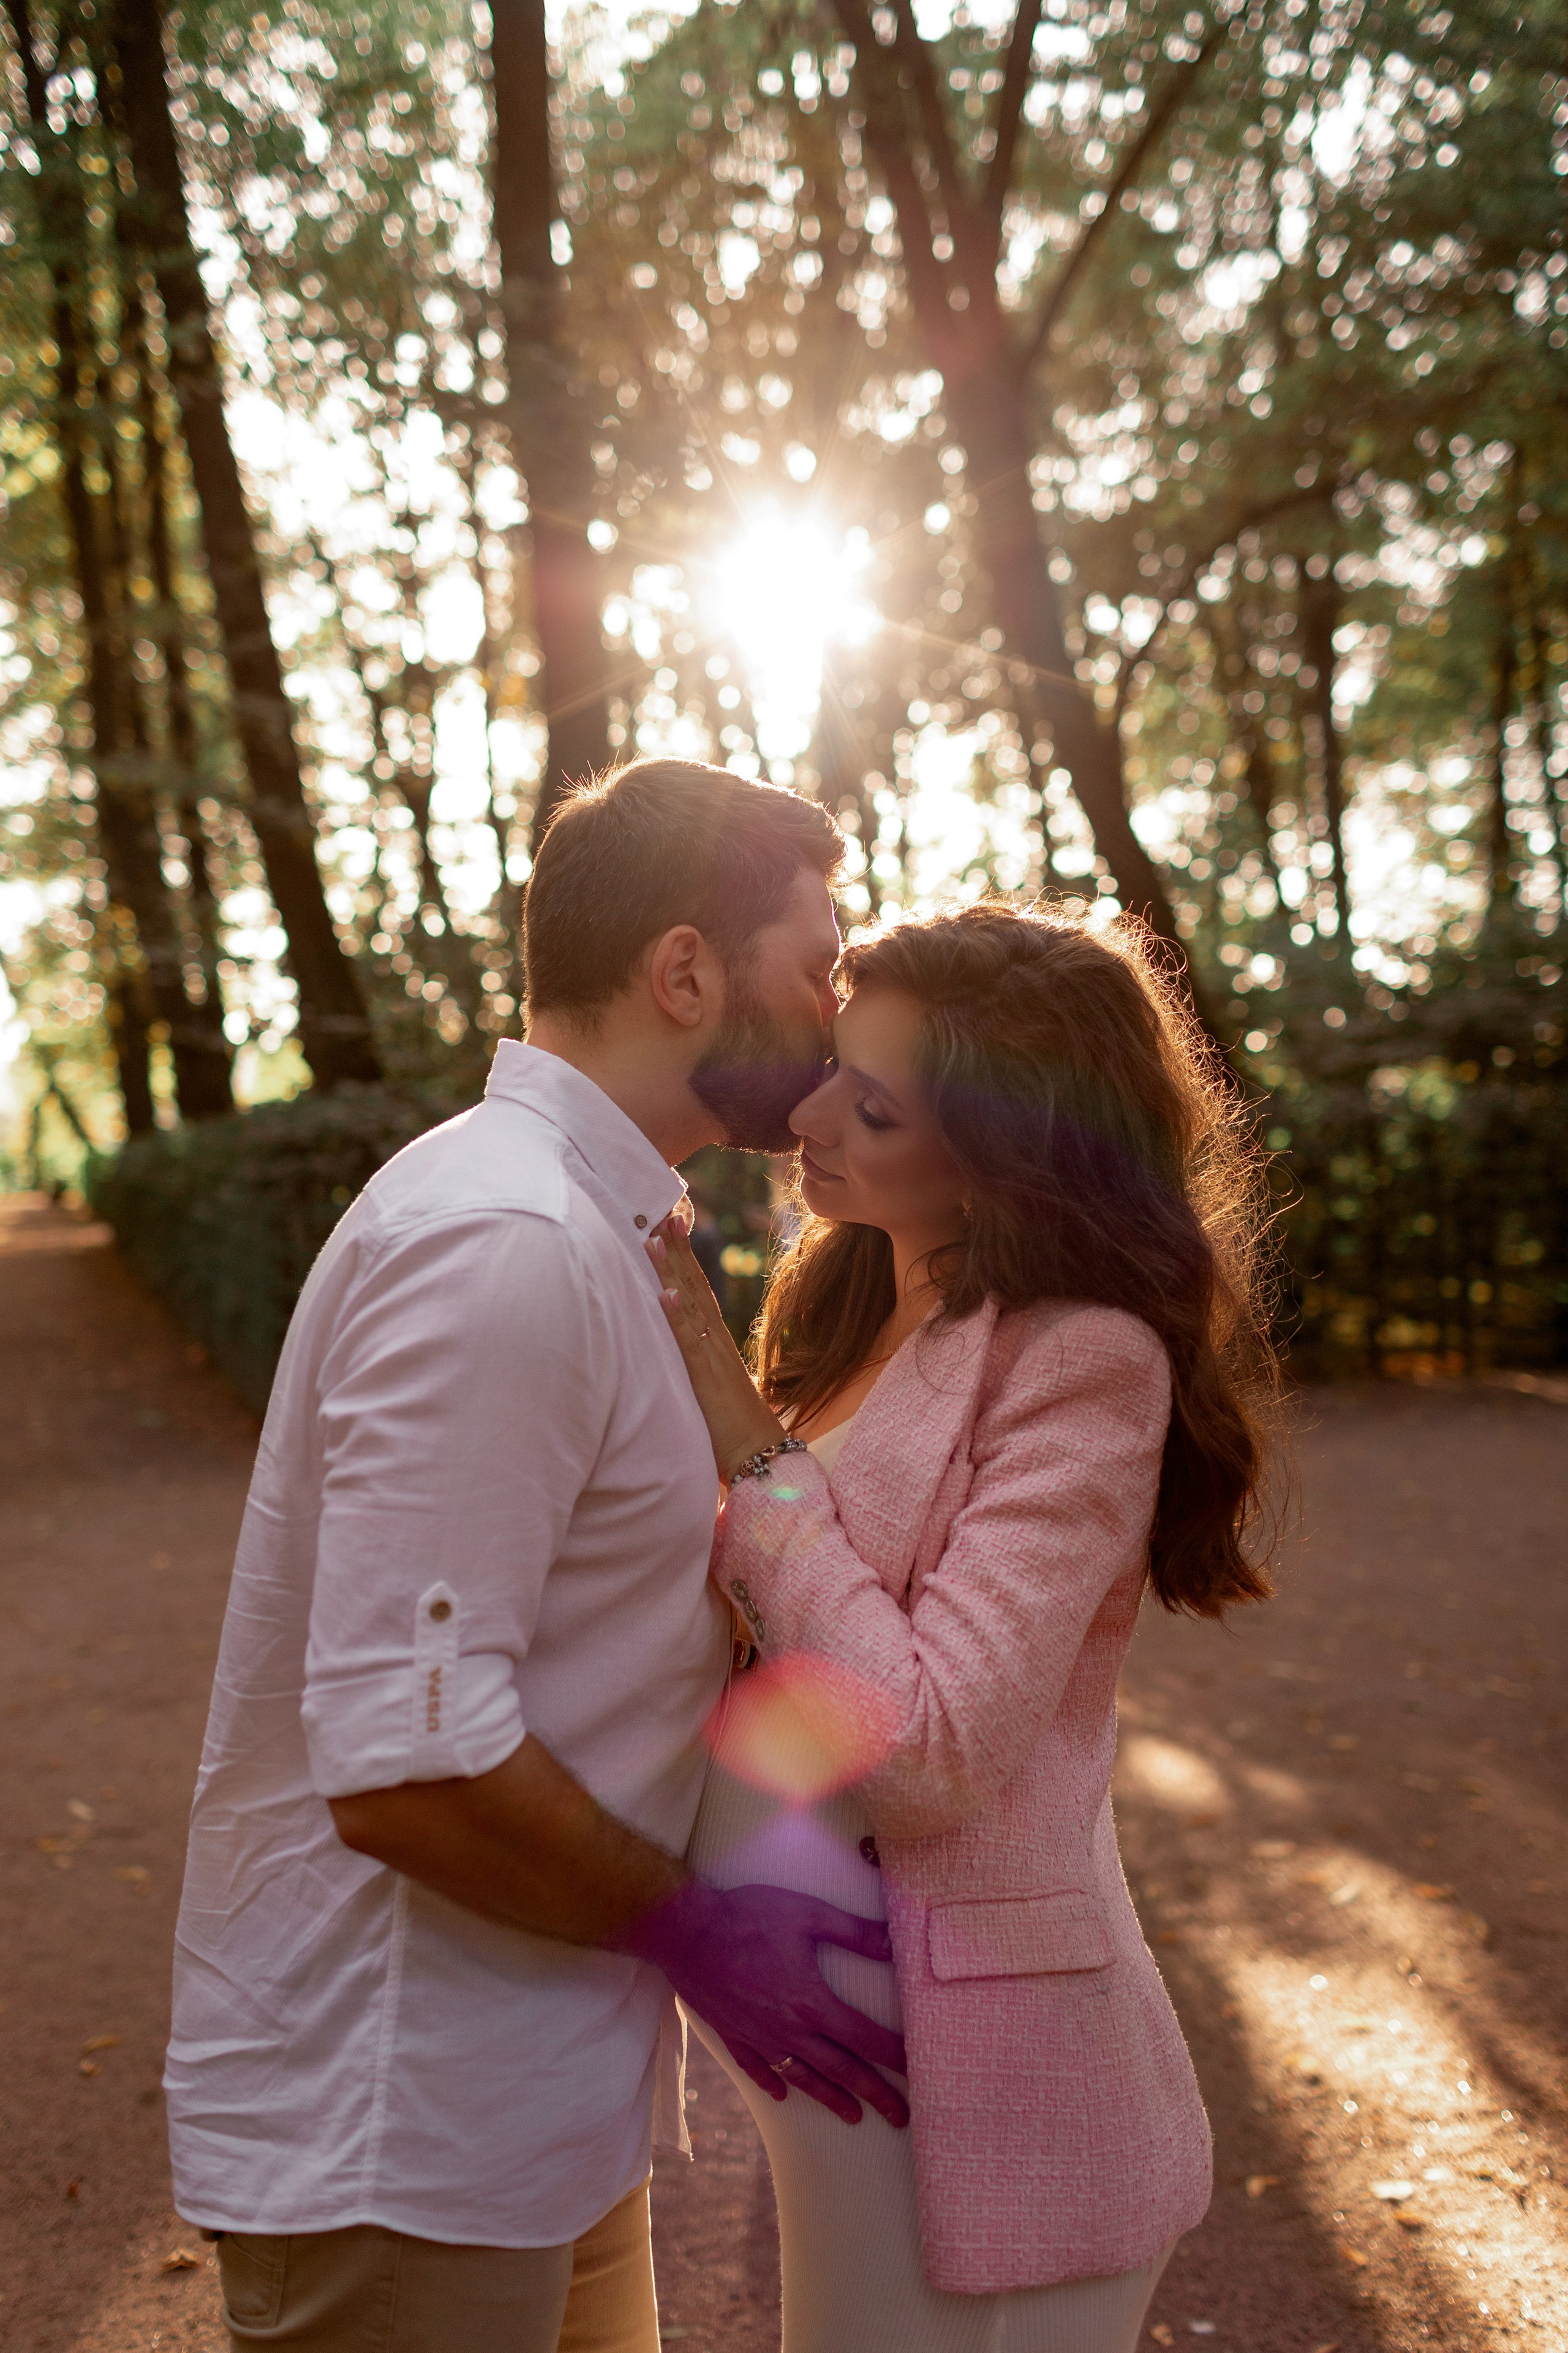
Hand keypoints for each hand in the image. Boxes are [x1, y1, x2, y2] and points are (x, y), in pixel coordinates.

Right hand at [612, 1878, 908, 2127]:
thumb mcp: (808, 1914)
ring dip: (831, 2099)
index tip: (918, 2073)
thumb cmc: (748, 1917)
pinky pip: (757, 2070)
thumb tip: (895, 1943)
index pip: (865, 2038)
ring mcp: (759, 2037)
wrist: (686, 1932)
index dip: (895, 2057)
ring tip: (854, 2116)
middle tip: (901, 2117)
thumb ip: (854, 1932)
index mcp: (811, 2002)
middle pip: (841, 2070)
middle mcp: (788, 2030)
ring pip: (803, 2077)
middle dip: (875, 2094)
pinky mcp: (732, 2035)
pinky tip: (783, 2094)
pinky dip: (773, 2084)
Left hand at [649, 1217, 785, 1481]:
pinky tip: (666, 1294)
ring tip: (657, 1237)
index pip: (698, 1293)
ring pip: (689, 1305)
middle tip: (665, 1212)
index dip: (684, 1261)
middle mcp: (714, 1344)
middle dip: (678, 1250)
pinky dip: (677, 1317)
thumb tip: (684, 1363)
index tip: (672, 1229)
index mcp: (715, 1345)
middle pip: (695, 1287)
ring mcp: (712, 1360)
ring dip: (672, 1271)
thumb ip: (700, 1372)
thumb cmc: (735, 1434)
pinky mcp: (707, 1382)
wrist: (763, 1460)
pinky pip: (689, 1344)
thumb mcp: (711, 1393)